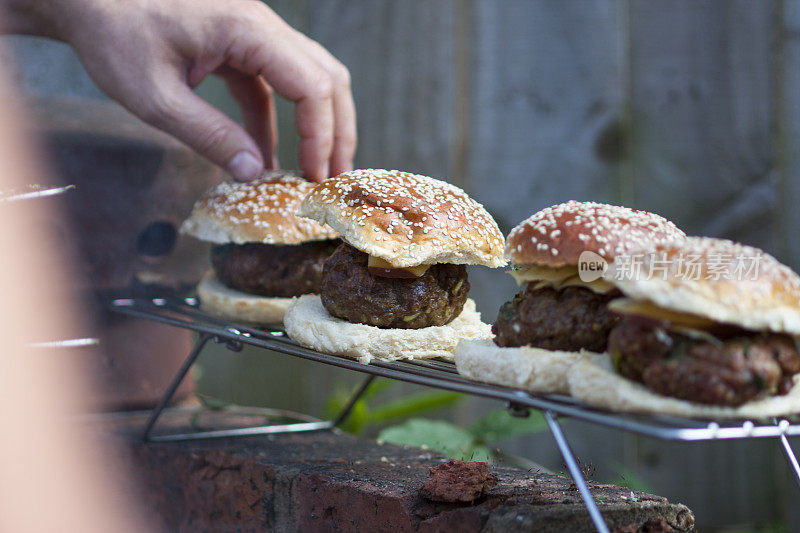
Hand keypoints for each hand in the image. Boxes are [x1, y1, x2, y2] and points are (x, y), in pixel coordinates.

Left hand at [4, 0, 356, 181]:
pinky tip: (266, 153)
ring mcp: (254, 32)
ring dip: (317, 124)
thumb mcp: (155, 97)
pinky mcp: (240, 44)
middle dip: (336, 131)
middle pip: (327, 78)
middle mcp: (262, 26)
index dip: (322, 136)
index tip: (314, 177)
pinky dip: (279, 119)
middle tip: (333, 179)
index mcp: (248, 30)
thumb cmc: (113, 33)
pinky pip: (274, 82)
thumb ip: (208, 135)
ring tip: (315, 169)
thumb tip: (253, 172)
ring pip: (310, 77)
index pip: (313, 86)